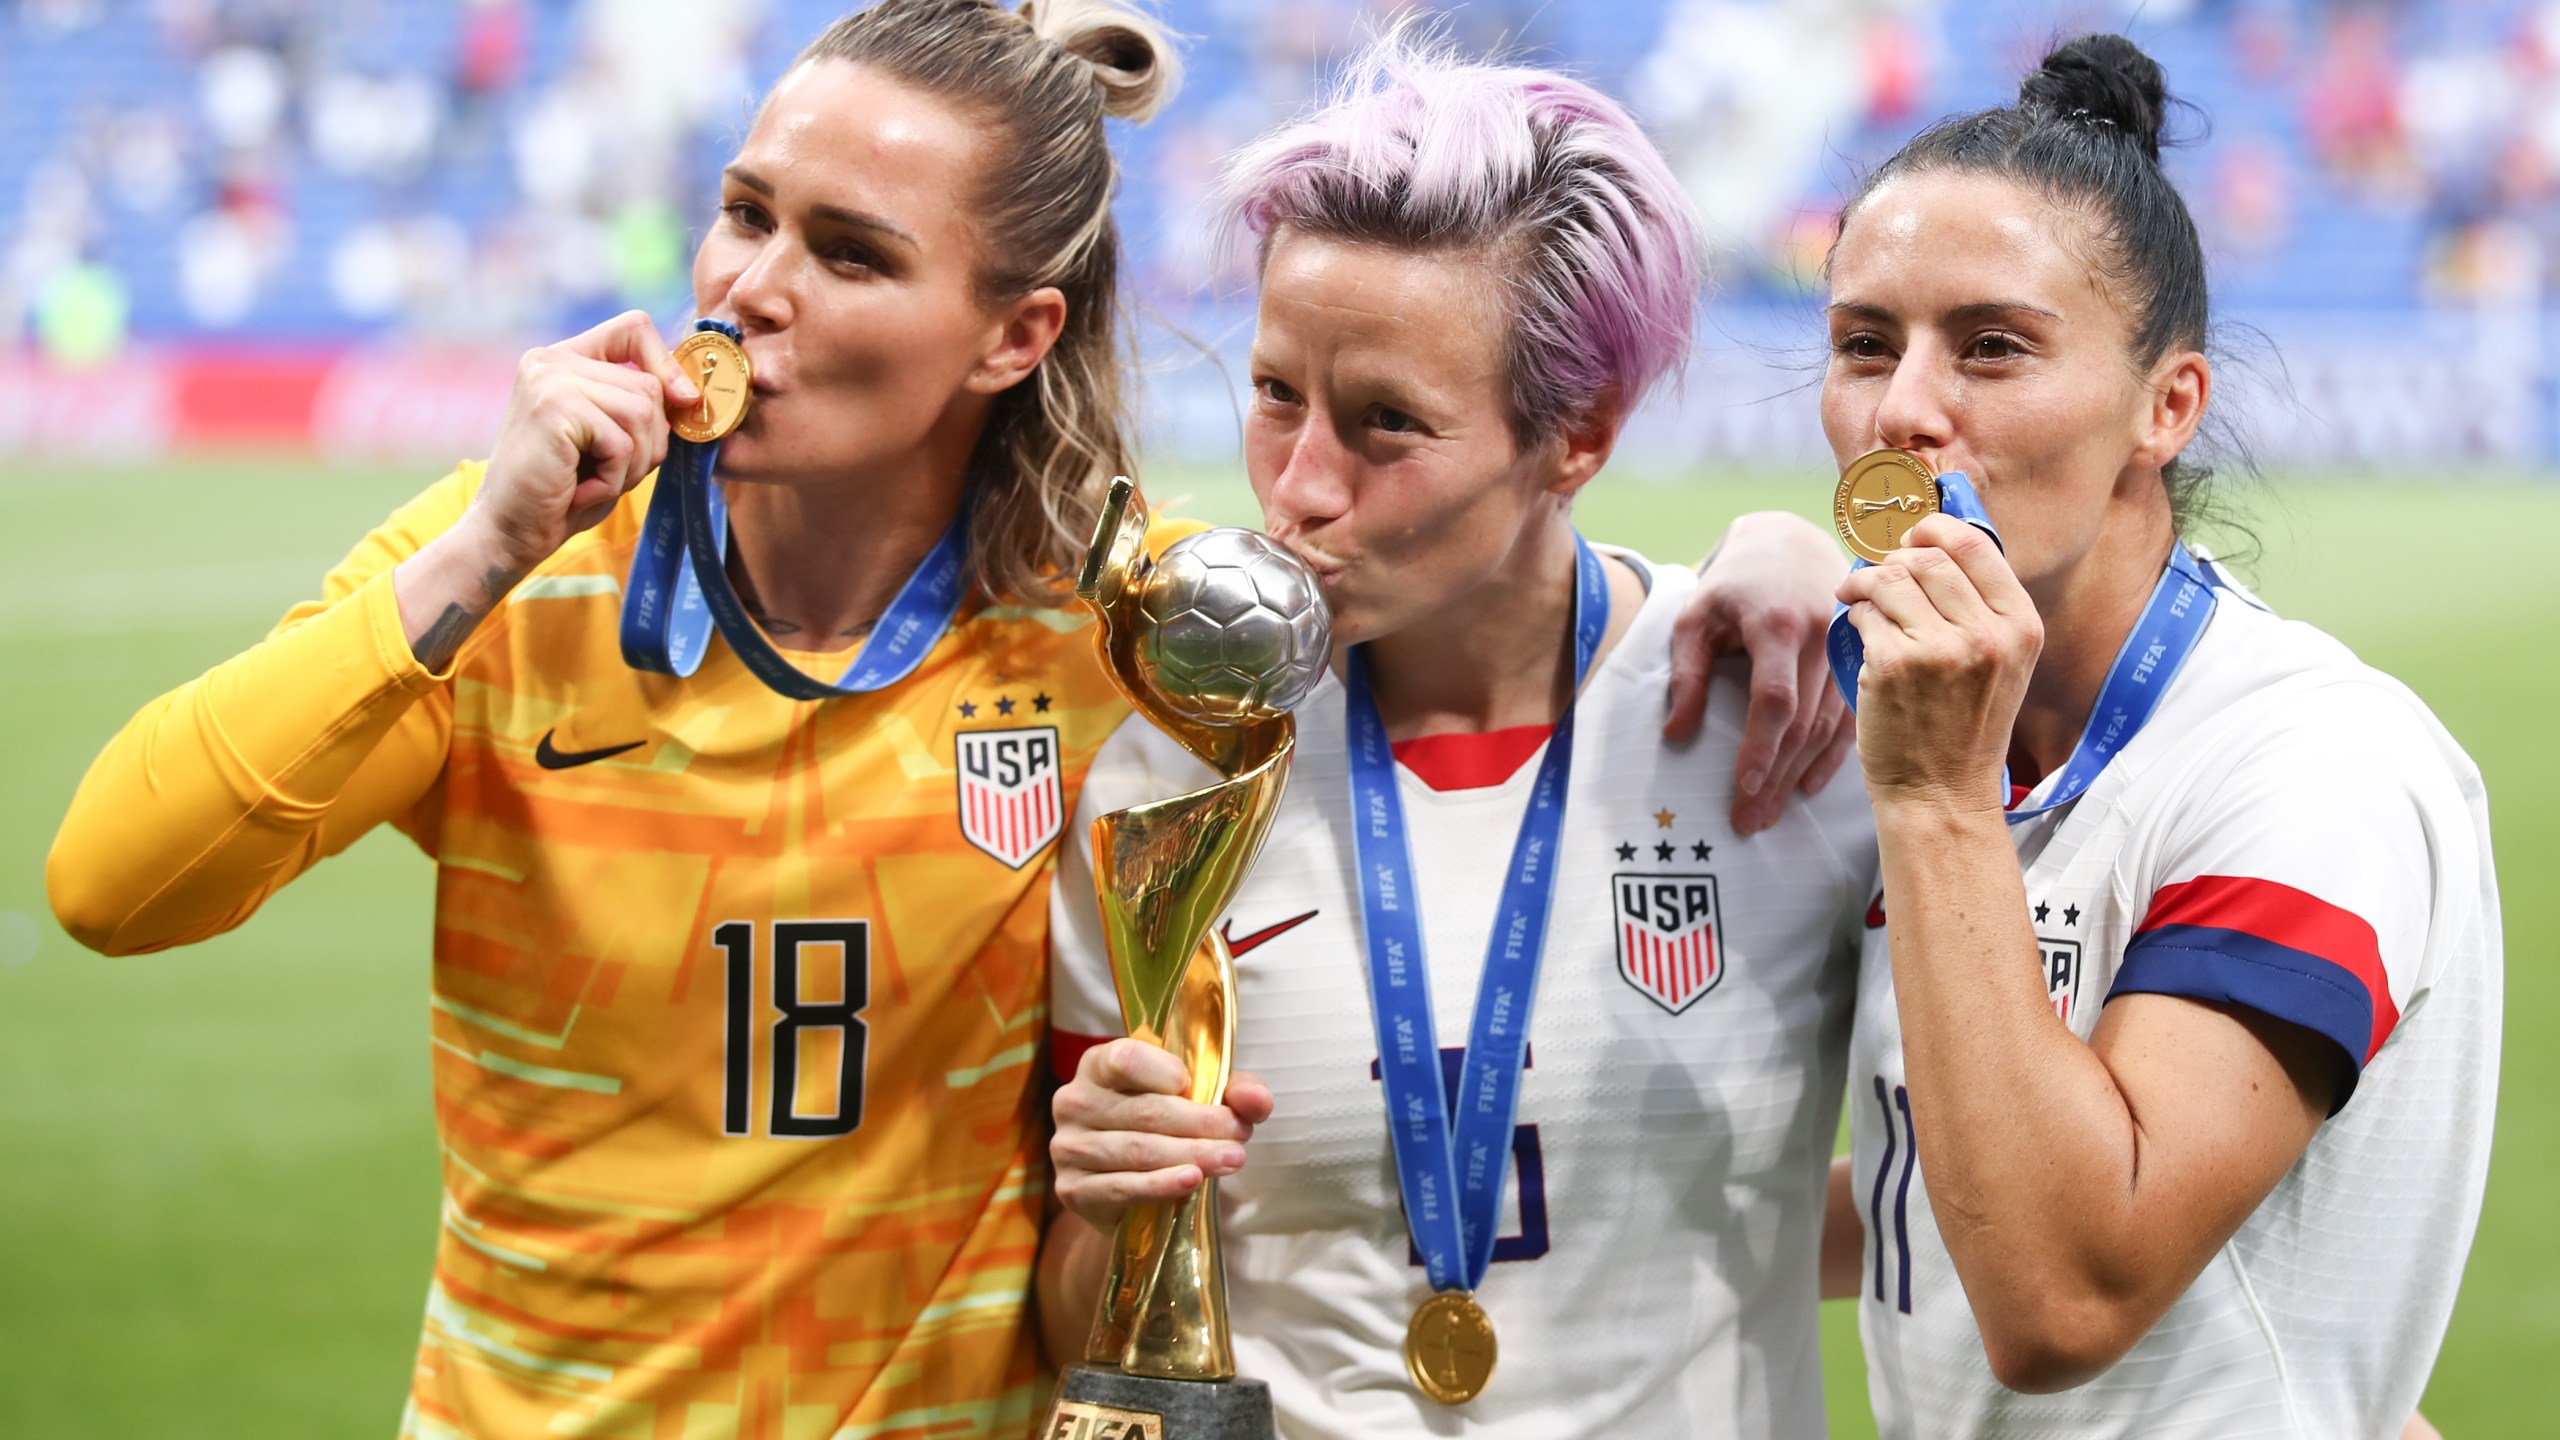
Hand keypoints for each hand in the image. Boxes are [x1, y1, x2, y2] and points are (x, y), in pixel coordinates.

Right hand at [469, 309, 698, 574]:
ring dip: (633, 464)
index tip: (684, 401)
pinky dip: (613, 479)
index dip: (667, 363)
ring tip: (593, 482)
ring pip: (644, 414)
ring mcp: (549, 379)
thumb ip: (640, 409)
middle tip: (608, 473)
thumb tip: (690, 394)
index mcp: (564, 359)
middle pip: (650, 386)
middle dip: (649, 443)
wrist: (507, 534)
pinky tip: (579, 490)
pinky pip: (622, 443)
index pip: (634, 328)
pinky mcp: (553, 407)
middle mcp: (551, 360)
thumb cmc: (564, 494)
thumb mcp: (610, 442)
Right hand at [1050, 1038, 1274, 1228]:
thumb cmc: (1168, 1128)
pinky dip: (1160, 1185)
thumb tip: (1255, 1100)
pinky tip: (1192, 1181)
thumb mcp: (1204, 1099)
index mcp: (1098, 1065)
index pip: (1124, 1059)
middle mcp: (1075, 1101)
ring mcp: (1069, 1147)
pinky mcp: (1072, 1190)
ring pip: (1137, 1149)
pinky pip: (1121, 1187)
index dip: (1166, 1072)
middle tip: (1240, 1135)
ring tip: (1231, 1159)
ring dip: (1191, 1155)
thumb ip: (1235, 1092)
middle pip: (1143, 1111)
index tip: (1206, 1090)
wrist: (1133, 1190)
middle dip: (1200, 1123)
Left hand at [1666, 511, 1855, 832]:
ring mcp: (1846, 652)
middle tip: (1748, 821)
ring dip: (1797, 775)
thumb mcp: (1696, 617)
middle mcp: (1821, 639)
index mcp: (1778, 625)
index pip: (1775, 698)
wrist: (1790, 544)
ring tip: (1768, 814)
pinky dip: (1830, 757)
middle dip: (1774, 778)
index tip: (1743, 786)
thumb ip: (1686, 673)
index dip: (1761, 746)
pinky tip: (1806, 787)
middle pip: (1802, 723)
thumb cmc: (1734, 584)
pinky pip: (1849, 719)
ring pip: (1828, 727)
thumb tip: (1675, 735)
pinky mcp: (1857, 662)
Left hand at [1835, 513, 2040, 812]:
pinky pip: (1864, 612)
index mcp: (2020, 627)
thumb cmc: (1965, 729)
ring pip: (1890, 579)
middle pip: (1927, 557)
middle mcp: (1987, 634)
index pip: (1975, 545)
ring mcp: (1939, 649)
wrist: (1941, 793)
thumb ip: (1983, 610)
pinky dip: (1855, 613)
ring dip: (1867, 583)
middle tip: (1879, 574)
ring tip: (1860, 598)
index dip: (1936, 529)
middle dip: (1895, 558)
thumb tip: (1937, 547)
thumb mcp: (2002, 666)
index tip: (1914, 534)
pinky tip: (1860, 629)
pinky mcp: (1894, 664)